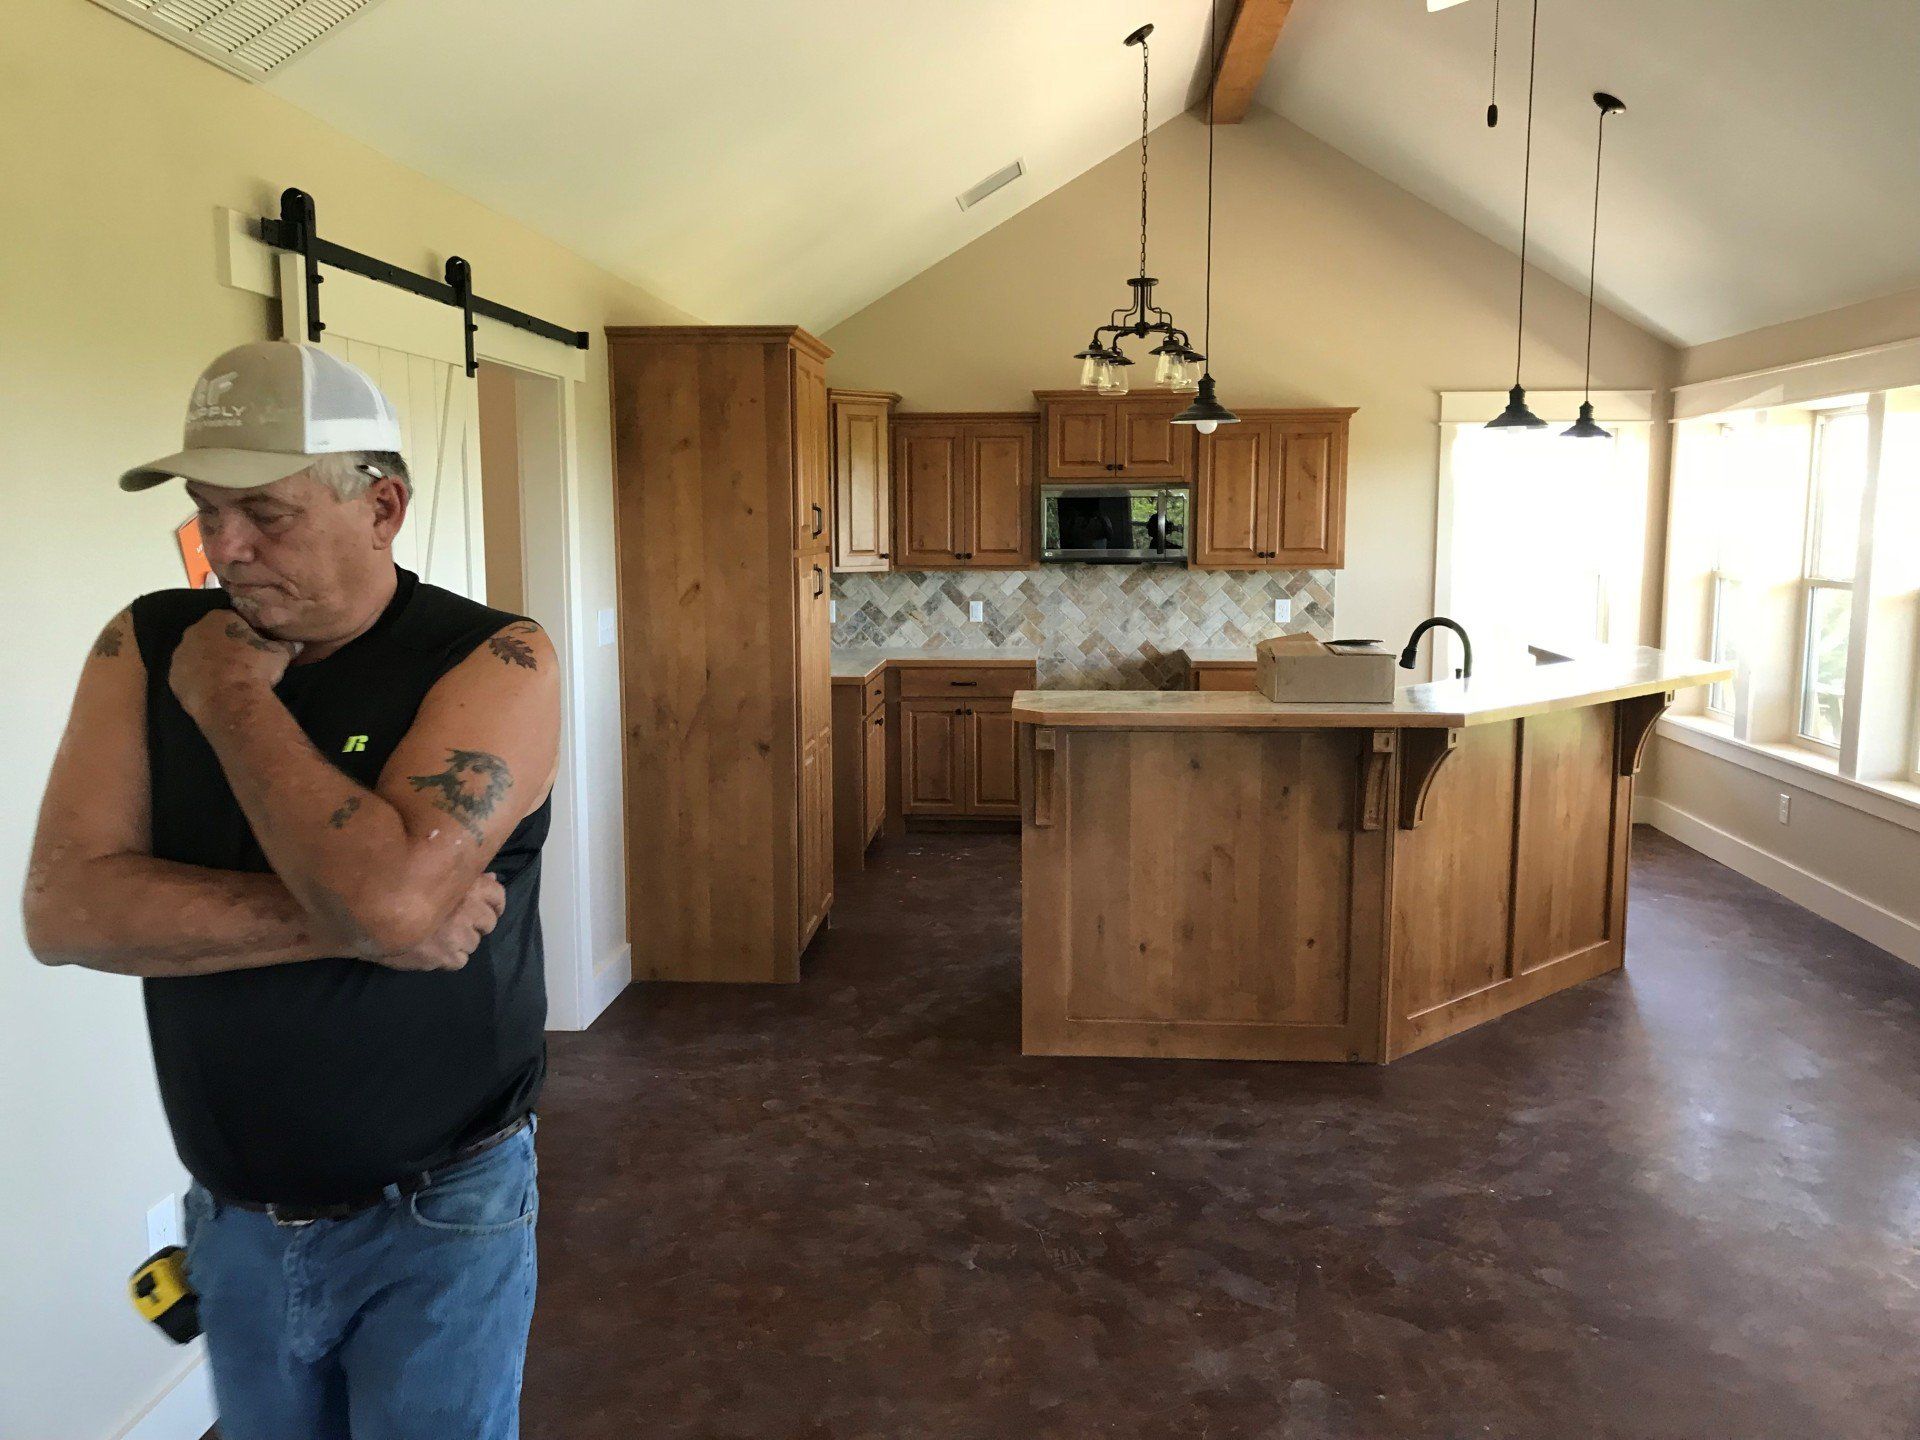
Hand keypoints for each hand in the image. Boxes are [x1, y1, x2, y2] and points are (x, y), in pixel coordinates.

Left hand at [170, 611, 299, 716]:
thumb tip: (298, 643)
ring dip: (208, 664)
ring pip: (196, 656)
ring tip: (226, 679)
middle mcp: (194, 631)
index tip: (253, 646)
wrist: (231, 698)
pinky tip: (213, 691)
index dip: (243, 633)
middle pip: (210, 635)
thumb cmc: (255, 667)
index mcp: (219, 617)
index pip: (231, 619)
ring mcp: (180, 654)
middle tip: (240, 662)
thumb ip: (287, 645)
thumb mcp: (280, 653)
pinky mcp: (173, 677)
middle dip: (222, 646)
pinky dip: (198, 681)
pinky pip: (188, 676)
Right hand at [374, 872, 505, 971]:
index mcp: (467, 885)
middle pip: (488, 923)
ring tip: (440, 936)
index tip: (487, 908)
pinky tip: (435, 950)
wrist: (369, 914)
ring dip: (461, 941)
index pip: (498, 895)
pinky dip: (450, 958)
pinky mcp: (445, 957)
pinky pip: (460, 961)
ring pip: (474, 943)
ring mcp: (458, 935)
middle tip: (458, 924)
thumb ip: (466, 876)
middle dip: (476, 924)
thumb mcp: (435, 873)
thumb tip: (492, 877)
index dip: (494, 903)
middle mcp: (468, 910)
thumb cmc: (401, 888)